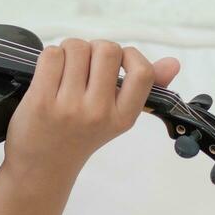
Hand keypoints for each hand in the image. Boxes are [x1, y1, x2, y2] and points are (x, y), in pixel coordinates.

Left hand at [3, 39, 179, 177]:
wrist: (44, 167)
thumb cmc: (80, 135)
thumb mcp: (116, 117)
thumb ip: (143, 87)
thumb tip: (174, 63)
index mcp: (123, 117)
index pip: (142, 73)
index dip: (130, 55)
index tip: (117, 62)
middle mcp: (98, 112)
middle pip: (107, 49)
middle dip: (95, 48)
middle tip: (85, 65)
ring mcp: (68, 106)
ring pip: (76, 47)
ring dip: (70, 50)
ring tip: (66, 69)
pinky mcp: (40, 100)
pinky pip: (51, 55)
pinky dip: (51, 56)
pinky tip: (50, 73)